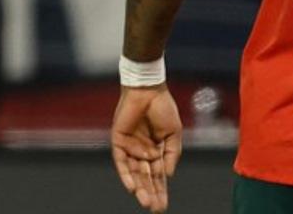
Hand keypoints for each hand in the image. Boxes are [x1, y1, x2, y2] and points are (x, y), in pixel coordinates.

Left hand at [111, 85, 181, 212]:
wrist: (148, 91)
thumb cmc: (163, 107)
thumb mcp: (174, 132)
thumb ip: (172, 154)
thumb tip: (169, 174)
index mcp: (156, 150)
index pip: (158, 175)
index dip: (161, 190)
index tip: (164, 205)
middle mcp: (142, 151)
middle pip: (146, 178)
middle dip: (151, 193)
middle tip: (156, 208)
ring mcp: (130, 148)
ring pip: (134, 173)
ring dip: (140, 188)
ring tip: (146, 201)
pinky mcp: (118, 142)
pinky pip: (121, 162)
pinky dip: (127, 174)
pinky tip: (132, 187)